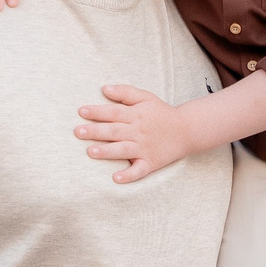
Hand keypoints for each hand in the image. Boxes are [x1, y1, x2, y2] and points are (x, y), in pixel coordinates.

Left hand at [76, 84, 194, 182]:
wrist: (187, 130)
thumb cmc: (162, 113)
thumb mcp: (146, 97)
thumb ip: (125, 92)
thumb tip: (104, 88)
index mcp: (135, 115)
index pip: (114, 112)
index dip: (97, 112)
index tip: (81, 111)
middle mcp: (138, 132)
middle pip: (114, 130)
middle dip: (96, 131)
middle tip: (78, 132)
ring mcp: (144, 148)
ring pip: (123, 150)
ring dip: (107, 151)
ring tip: (91, 152)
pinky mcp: (151, 162)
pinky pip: (139, 170)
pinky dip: (129, 175)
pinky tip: (116, 178)